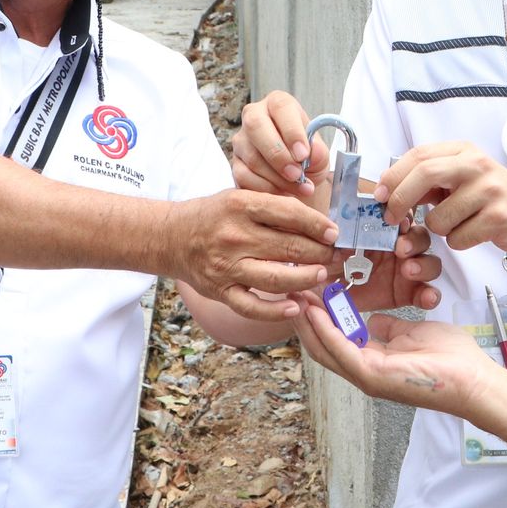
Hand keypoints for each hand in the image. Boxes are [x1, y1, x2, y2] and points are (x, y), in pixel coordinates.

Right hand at [171, 189, 340, 321]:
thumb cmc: (213, 216)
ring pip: (277, 279)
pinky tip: (295, 306)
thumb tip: (316, 221)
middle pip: (290, 248)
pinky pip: (252, 307)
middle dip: (320, 254)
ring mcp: (227, 267)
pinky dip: (276, 310)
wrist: (171, 237)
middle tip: (334, 257)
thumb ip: (273, 206)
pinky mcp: (220, 291)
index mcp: (241, 206)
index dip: (318, 225)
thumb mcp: (239, 197)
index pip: (291, 214)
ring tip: (321, 275)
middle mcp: (234, 236)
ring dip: (307, 279)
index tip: (334, 234)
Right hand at [231, 90, 329, 196]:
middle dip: (278, 155)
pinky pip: (244, 176)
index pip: (281, 107)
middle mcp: (255, 115)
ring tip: (298, 188)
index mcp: (278, 104)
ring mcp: (241, 140)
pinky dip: (265, 188)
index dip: (292, 131)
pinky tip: (282, 192)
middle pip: (256, 126)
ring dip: (276, 177)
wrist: (296, 175)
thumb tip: (312, 153)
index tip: (303, 154)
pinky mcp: (235, 162)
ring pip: (251, 156)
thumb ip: (319, 152)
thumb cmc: (307, 157)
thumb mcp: (319, 153)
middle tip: (296, 175)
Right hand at [289, 293, 497, 420]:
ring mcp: (366, 376)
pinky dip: (325, 329)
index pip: (335, 341)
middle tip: (290, 293)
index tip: (306, 294)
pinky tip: (314, 310)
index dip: (318, 318)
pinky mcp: (372, 376)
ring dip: (308, 323)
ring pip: (325, 349)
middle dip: (304, 320)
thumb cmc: (450, 358)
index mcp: (372, 362)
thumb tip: (372, 321)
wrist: (471, 378)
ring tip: (294, 297)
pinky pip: (341, 349)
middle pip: (322, 346)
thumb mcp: (411, 333)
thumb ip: (388, 328)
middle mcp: (364, 371)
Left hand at [325, 221, 444, 312]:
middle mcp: (399, 248)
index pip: (401, 217)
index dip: (403, 215)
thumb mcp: (325, 251)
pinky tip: (427, 297)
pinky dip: (431, 295)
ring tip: (409, 270)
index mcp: (381, 232)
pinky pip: (428, 293)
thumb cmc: (327, 268)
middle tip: (400, 248)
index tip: (396, 219)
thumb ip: (332, 241)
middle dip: (414, 240)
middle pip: (420, 237)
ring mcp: (407, 271)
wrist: (327, 297)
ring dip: (424, 264)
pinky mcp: (410, 293)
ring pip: (430, 262)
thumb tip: (335, 231)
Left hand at [377, 142, 506, 254]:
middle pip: (425, 174)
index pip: (419, 155)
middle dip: (400, 199)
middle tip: (391, 218)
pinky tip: (474, 233)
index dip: (393, 176)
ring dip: (438, 229)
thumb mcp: (462, 176)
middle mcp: (477, 165)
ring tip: (457, 224)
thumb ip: (430, 177)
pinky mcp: (499, 218)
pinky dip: (457, 242)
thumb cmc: (491, 195)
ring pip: (438, 218)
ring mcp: (490, 191)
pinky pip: (458, 239)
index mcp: (463, 151)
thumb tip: (386, 188)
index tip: (378, 196)